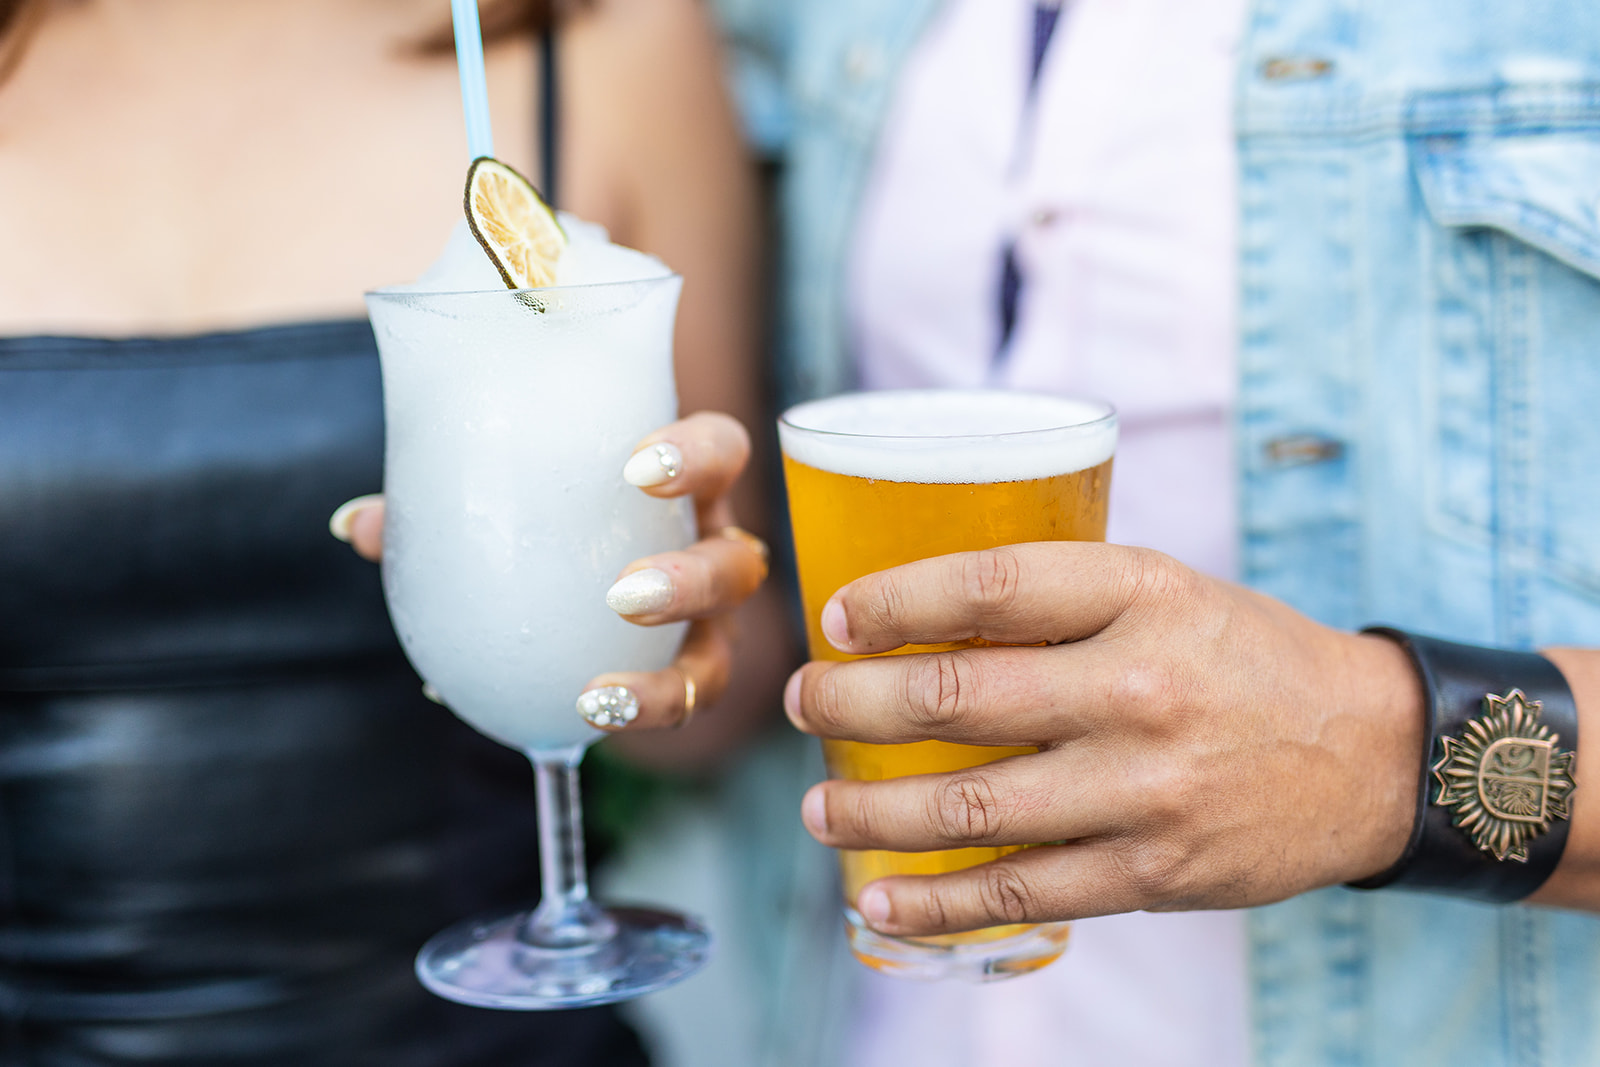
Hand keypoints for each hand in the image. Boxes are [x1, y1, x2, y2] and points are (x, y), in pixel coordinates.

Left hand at [330, 411, 768, 732]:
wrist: (575, 587)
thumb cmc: (547, 516)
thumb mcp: (508, 499)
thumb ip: (443, 504)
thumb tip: (358, 525)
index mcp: (686, 487)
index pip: (723, 451)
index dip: (697, 457)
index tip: (635, 470)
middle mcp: (713, 551)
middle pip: (739, 565)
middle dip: (691, 581)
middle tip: (622, 597)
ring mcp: (710, 625)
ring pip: (722, 656)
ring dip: (668, 681)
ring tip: (597, 696)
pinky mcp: (687, 679)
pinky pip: (675, 709)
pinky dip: (629, 716)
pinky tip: (569, 718)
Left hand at [784, 542, 1423, 936]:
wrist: (1372, 755)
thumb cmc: (1242, 658)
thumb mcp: (1166, 590)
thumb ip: (1060, 597)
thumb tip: (920, 612)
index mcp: (1141, 595)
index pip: (991, 586)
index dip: (897, 601)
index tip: (838, 616)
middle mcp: (1139, 687)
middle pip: (959, 697)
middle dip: (855, 705)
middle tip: (805, 703)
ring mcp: (1145, 788)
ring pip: (973, 806)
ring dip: (874, 811)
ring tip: (819, 805)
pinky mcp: (1152, 873)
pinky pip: (1021, 892)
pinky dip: (937, 902)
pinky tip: (879, 900)